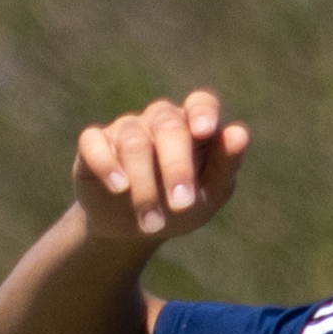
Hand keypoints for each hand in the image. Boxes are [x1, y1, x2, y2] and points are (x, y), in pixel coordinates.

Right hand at [67, 92, 250, 253]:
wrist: (135, 230)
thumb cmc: (180, 206)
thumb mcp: (210, 193)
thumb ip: (225, 164)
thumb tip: (239, 133)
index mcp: (192, 126)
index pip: (200, 103)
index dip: (203, 112)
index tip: (204, 131)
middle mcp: (159, 121)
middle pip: (168, 127)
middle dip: (176, 167)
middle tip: (182, 205)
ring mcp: (125, 129)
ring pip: (134, 143)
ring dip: (145, 188)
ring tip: (152, 224)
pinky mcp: (93, 145)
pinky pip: (95, 144)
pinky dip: (108, 165)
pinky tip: (120, 187)